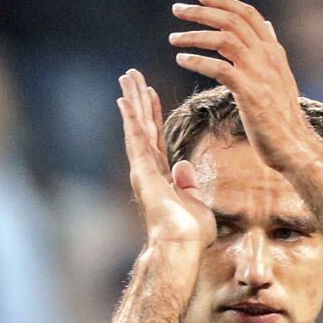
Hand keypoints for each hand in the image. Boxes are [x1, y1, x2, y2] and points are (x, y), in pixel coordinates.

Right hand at [116, 69, 215, 252]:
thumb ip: (189, 185)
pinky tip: (125, 98)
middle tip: (132, 76)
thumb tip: (183, 166)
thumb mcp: (196, 204)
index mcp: (163, 176)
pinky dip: (131, 117)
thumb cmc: (190, 235)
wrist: (180, 247)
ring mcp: (143, 169)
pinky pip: (137, 138)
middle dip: (138, 100)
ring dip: (132, 100)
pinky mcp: (143, 170)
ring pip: (137, 126)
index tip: (150, 94)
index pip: (157, 138)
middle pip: (143, 126)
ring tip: (127, 76)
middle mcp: (149, 169)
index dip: (154, 115)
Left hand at [169, 0, 322, 173]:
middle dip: (201, 12)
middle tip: (177, 10)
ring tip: (174, 39)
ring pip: (223, 39)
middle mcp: (268, 57)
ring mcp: (260, 74)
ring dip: (194, 35)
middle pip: (232, 21)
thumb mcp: (281, 77)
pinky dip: (197, 60)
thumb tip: (268, 25)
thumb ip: (271, 51)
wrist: (295, 147)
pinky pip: (218, 67)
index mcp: (274, 52)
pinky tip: (181, 60)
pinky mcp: (250, 93)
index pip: (249, 14)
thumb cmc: (284, 118)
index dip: (224, 2)